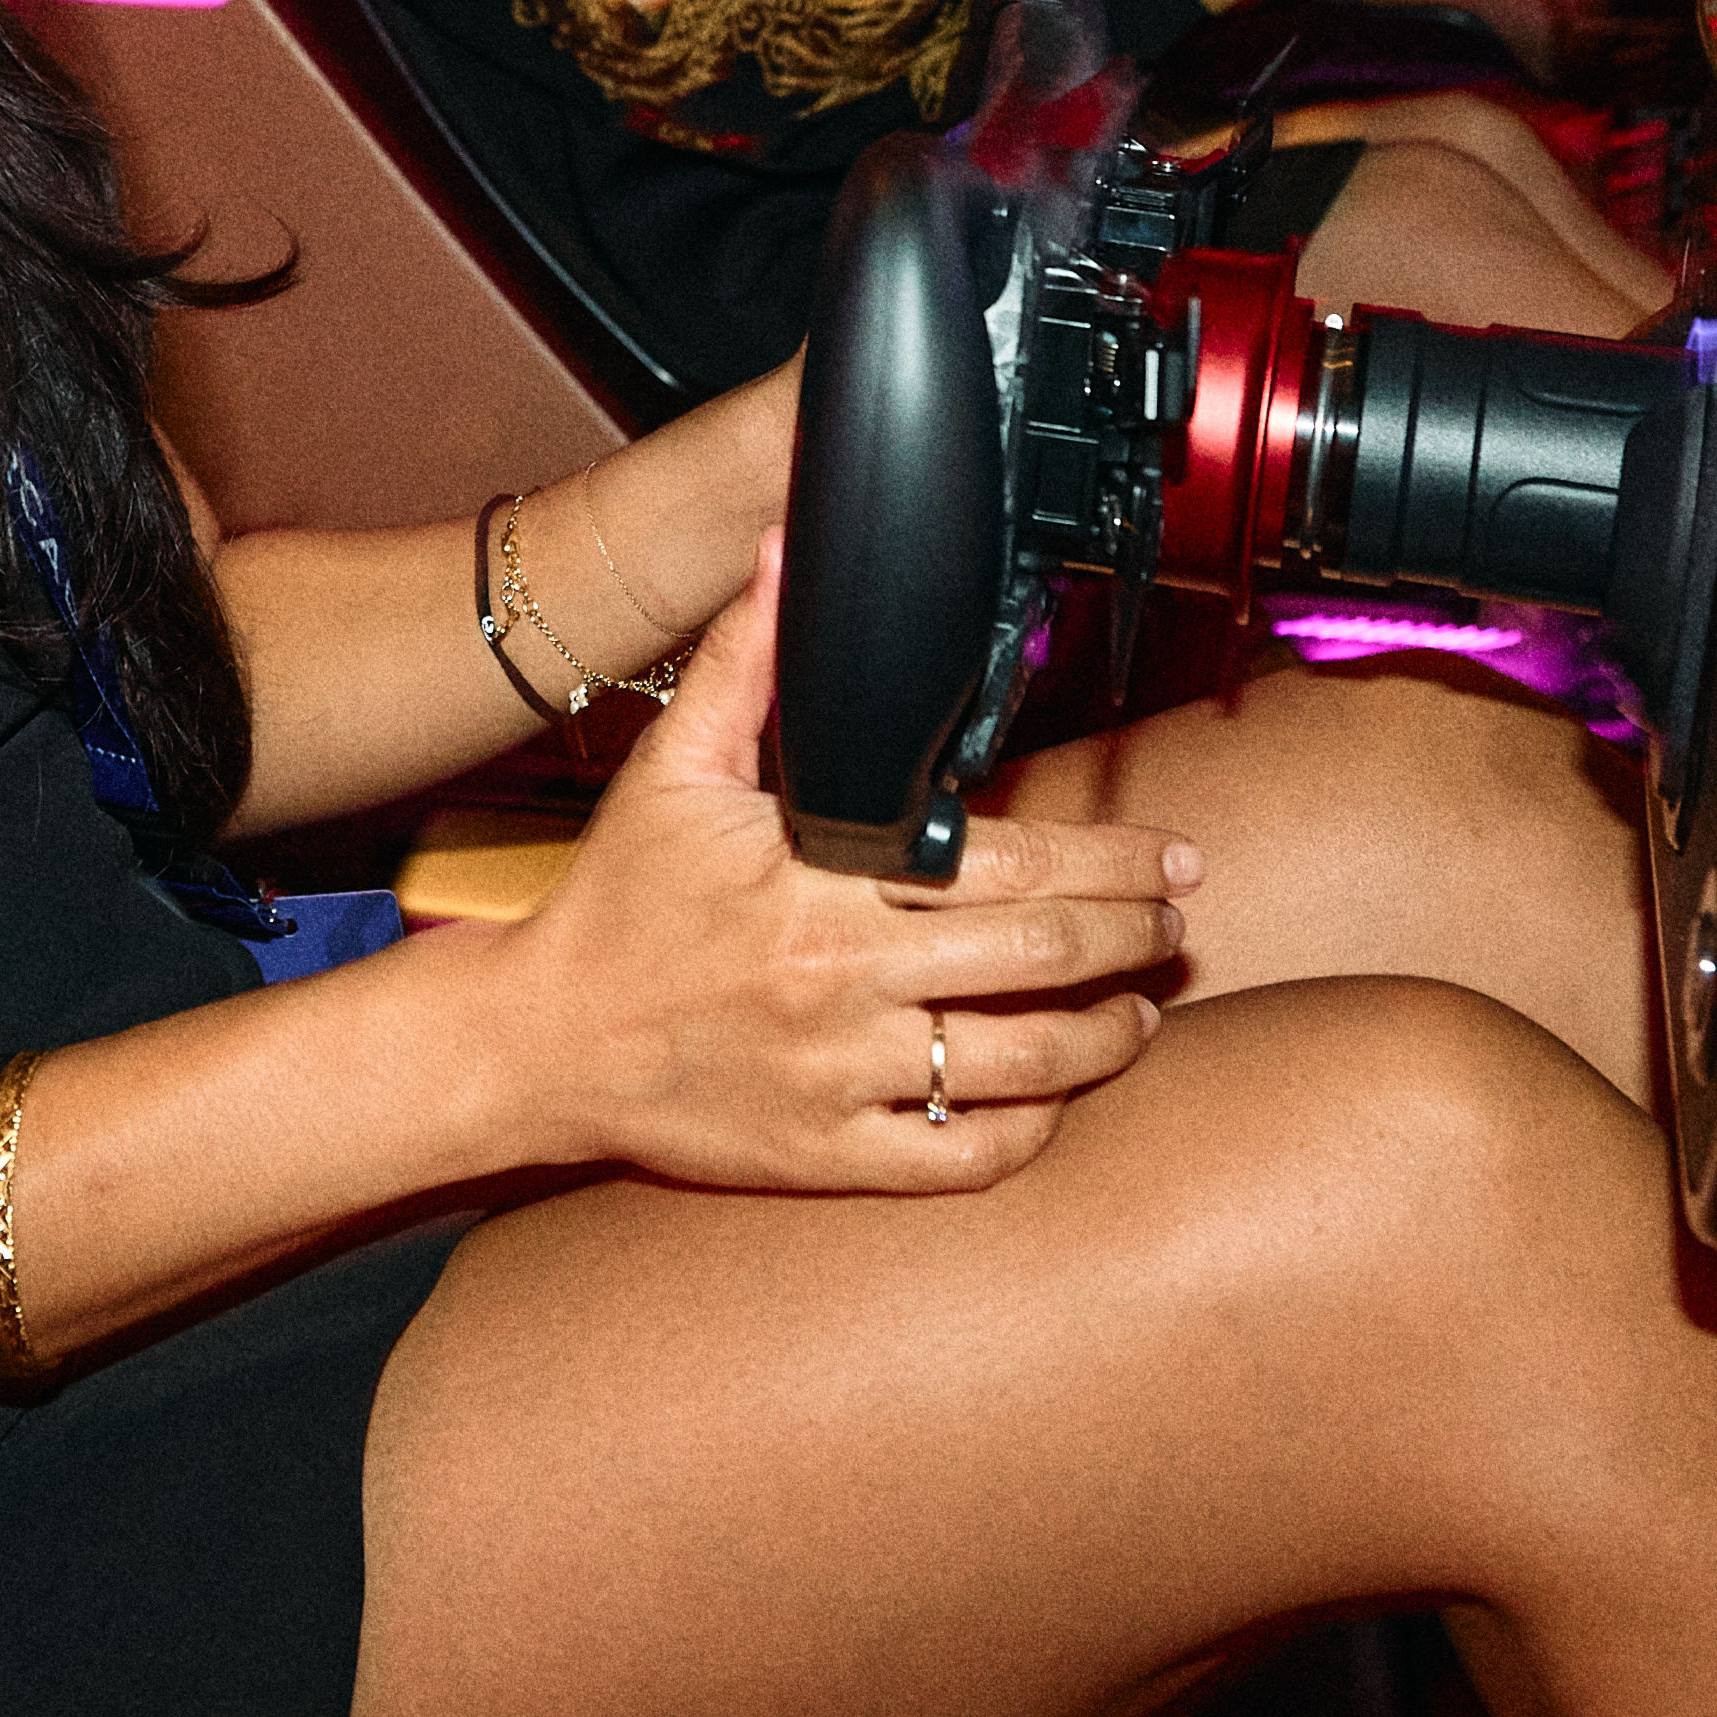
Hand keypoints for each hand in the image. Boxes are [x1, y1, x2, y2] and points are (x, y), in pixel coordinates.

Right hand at [472, 557, 1188, 1192]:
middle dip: (1135, 937)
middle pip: (1042, 963)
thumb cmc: (616, 905)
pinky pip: (961, 1160)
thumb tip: (790, 556)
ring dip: (1108, 1038)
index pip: (1009, 868)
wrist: (538, 1043)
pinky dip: (1030, 1132)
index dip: (1111, 860)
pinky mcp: (828, 1156)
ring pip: (1021, 1070)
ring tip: (1144, 1009)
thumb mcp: (673, 769)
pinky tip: (1057, 1097)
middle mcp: (842, 989)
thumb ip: (746, 661)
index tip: (1169, 855)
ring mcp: (840, 1082)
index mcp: (819, 889)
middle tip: (1178, 919)